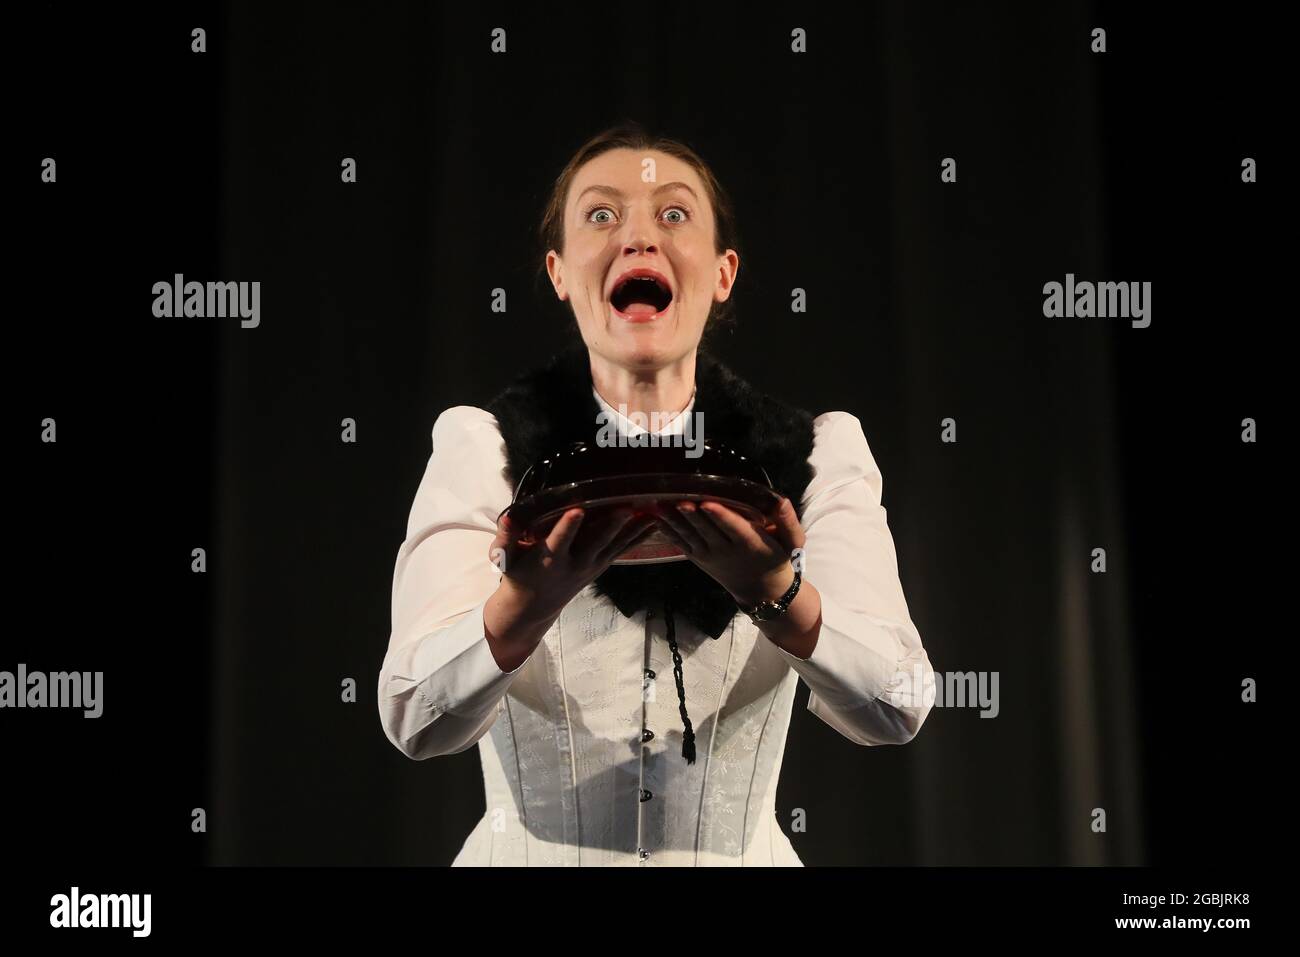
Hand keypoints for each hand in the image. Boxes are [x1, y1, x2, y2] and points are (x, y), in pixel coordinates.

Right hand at [488, 506, 656, 621]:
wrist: (533, 608)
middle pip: (595, 542)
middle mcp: (573, 564)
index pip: (559, 540)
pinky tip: (654, 524)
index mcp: (549, 559)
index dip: (568, 526)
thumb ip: (506, 537)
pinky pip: (621, 550)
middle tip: (626, 508)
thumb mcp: (506, 559)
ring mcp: (590, 566)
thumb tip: (506, 516)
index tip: (576, 511)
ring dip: (632, 530)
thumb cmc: (518, 575)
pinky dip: (637, 537)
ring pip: (614, 545)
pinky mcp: (599, 566)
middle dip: (610, 525)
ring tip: (651, 512)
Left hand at [652, 497, 804, 607]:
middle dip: (692, 515)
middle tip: (678, 499)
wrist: (762, 591)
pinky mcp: (700, 559)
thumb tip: (782, 500)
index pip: (734, 528)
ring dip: (676, 521)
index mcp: (751, 543)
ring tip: (661, 506)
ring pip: (691, 537)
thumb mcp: (791, 542)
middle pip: (707, 530)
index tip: (707, 503)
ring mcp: (710, 556)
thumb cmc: (776, 558)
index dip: (720, 516)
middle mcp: (727, 551)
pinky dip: (670, 532)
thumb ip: (788, 521)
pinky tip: (657, 519)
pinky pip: (682, 545)